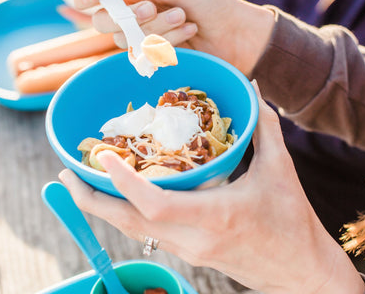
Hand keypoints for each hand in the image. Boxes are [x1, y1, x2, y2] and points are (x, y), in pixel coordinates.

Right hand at [58, 0, 188, 47]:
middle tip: (153, 7)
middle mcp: (132, 12)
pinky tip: (188, 32)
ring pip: (125, 40)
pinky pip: (144, 54)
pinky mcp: (153, 55)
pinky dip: (168, 42)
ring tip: (183, 17)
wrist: (231, 30)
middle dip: (129, 16)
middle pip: (102, 22)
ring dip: (157, 27)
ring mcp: (142, 35)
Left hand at [59, 82, 363, 293]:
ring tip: (80, 184)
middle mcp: (192, 238)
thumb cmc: (291, 221)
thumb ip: (263, 128)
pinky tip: (118, 196)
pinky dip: (125, 213)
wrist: (299, 271)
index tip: (99, 157)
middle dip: (90, 201)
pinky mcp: (188, 252)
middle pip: (127, 223)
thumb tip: (252, 92)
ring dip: (102, 208)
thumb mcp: (281, 170)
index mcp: (214, 216)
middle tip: (65, 176)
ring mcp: (187, 249)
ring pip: (132, 230)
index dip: (121, 181)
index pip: (153, 203)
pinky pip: (146, 232)